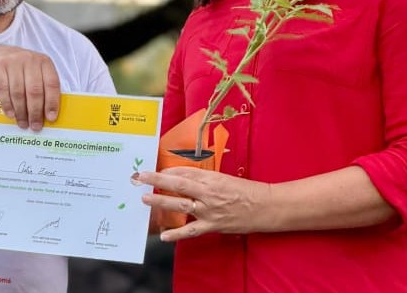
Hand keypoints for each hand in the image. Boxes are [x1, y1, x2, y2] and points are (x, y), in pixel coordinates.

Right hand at [0, 46, 60, 130]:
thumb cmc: (23, 70)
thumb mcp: (36, 73)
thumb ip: (43, 88)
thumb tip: (49, 115)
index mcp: (44, 62)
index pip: (52, 84)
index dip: (52, 102)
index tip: (51, 118)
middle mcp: (30, 59)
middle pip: (34, 90)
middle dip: (35, 112)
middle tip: (35, 126)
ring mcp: (13, 61)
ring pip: (18, 92)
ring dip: (21, 112)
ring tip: (23, 124)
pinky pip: (3, 90)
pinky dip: (7, 105)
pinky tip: (11, 115)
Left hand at [138, 167, 270, 240]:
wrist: (265, 206)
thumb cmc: (245, 190)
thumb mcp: (224, 178)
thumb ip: (204, 178)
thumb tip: (183, 177)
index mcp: (212, 178)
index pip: (185, 172)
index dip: (168, 171)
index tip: (155, 170)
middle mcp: (209, 192)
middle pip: (179, 185)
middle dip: (157, 180)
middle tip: (141, 177)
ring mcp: (210, 210)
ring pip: (181, 205)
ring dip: (161, 201)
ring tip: (145, 198)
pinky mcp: (214, 225)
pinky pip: (192, 230)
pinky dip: (177, 234)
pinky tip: (164, 235)